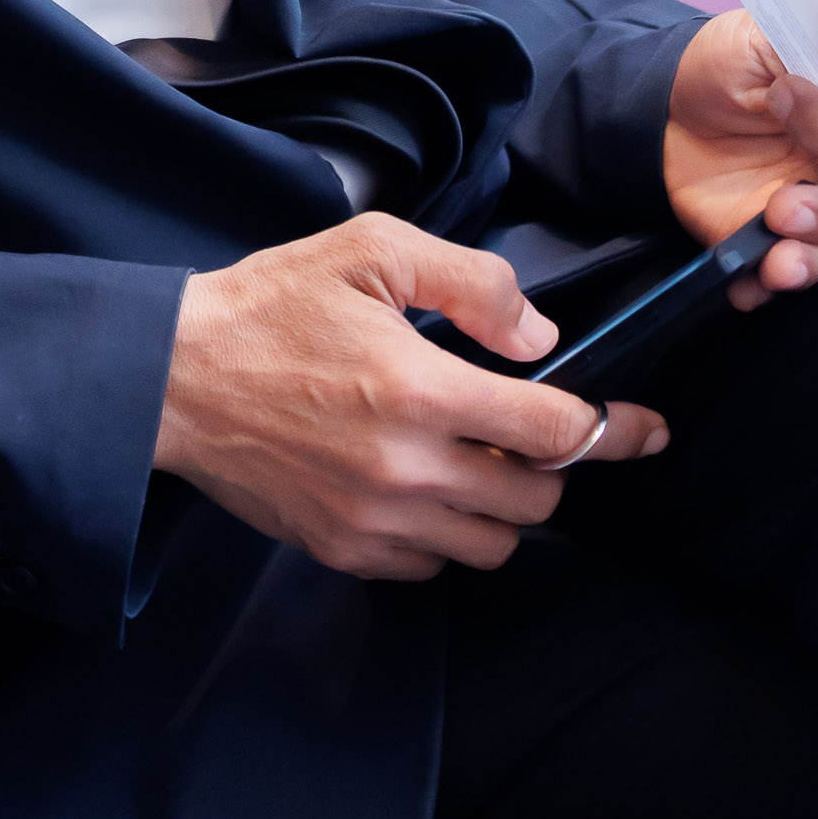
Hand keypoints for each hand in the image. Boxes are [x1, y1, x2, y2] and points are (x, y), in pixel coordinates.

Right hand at [153, 214, 665, 581]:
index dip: (615, 430)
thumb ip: (470, 282)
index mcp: (421, 389)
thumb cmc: (269, 306)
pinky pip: (432, 567)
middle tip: (525, 429)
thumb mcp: (371, 251)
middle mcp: (406, 469)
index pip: (557, 430)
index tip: (647, 430)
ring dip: (503, 507)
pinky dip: (446, 535)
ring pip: (492, 546)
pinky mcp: (342, 550)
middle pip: (536, 500)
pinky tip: (421, 487)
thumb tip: (537, 338)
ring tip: (474, 459)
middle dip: (549, 465)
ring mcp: (373, 520)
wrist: (170, 379)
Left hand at [664, 9, 817, 307]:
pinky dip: (765, 284)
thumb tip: (812, 79)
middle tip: (783, 204)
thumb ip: (802, 50)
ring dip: (810, 257)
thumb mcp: (762, 35)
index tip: (790, 97)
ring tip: (777, 260)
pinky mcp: (772, 242)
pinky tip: (746, 283)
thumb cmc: (728, 65)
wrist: (663, 105)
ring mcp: (815, 210)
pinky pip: (783, 273)